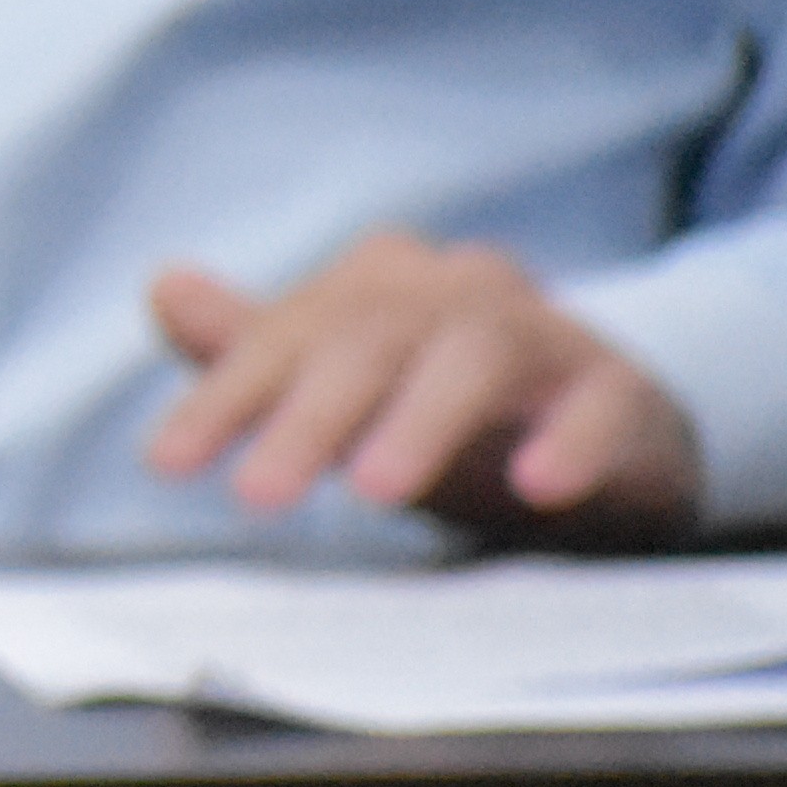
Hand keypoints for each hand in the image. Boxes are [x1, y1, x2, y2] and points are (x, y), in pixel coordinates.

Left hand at [144, 237, 700, 536]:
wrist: (599, 429)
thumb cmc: (442, 407)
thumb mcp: (343, 385)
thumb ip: (253, 349)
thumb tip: (165, 289)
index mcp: (379, 289)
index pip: (287, 336)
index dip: (224, 398)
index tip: (170, 462)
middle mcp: (456, 294)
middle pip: (373, 340)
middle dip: (310, 419)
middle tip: (259, 497)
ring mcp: (546, 336)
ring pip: (479, 355)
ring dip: (422, 420)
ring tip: (375, 488)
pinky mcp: (621, 391)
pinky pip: (601, 405)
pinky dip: (569, 443)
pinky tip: (538, 488)